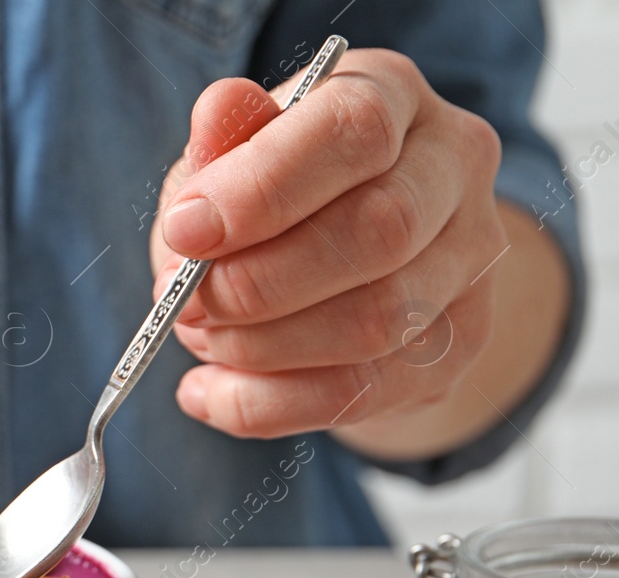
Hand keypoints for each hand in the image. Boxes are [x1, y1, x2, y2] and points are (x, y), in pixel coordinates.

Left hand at [149, 48, 507, 439]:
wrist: (340, 260)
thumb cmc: (273, 192)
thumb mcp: (232, 154)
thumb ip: (224, 141)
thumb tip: (219, 113)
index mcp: (393, 98)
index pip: (354, 132)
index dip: (263, 189)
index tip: (185, 232)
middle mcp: (452, 169)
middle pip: (380, 232)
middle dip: (258, 283)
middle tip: (184, 303)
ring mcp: (469, 260)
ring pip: (377, 323)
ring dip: (261, 349)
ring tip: (200, 340)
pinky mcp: (456, 344)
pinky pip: (363, 393)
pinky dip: (267, 405)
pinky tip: (210, 392)